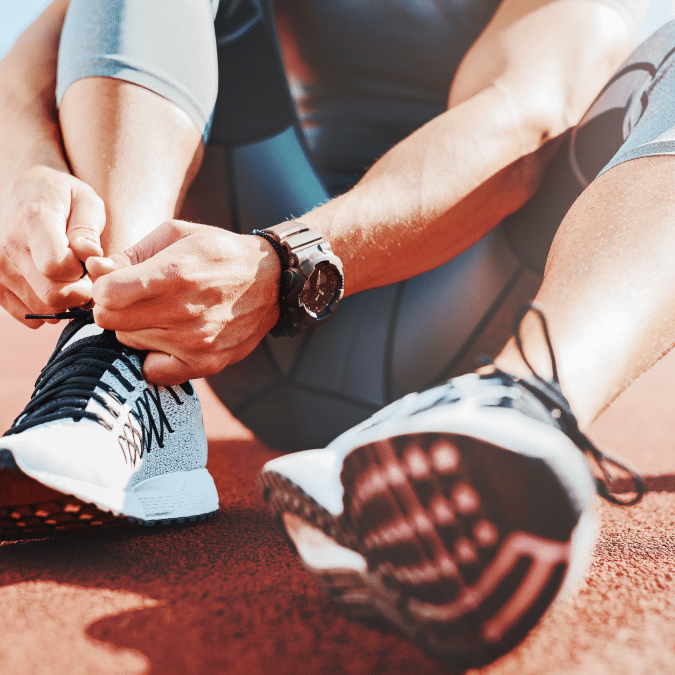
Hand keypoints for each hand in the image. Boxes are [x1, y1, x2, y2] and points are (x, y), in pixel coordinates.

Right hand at [0, 165, 104, 325]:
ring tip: (67, 278)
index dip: (82, 272)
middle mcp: (8, 247)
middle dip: (79, 292)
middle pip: (52, 295)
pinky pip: (29, 317)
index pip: (58, 267)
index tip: (86, 261)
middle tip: (84, 276)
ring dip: (64, 301)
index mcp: (32, 221)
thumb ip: (88, 230)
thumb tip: (89, 257)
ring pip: (42, 310)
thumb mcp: (86, 201)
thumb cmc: (62, 198)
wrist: (22, 193)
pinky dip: (46, 308)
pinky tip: (50, 286)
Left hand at [88, 220, 280, 384]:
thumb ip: (131, 253)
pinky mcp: (206, 363)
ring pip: (130, 342)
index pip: (107, 294)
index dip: (104, 286)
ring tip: (162, 312)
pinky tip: (169, 338)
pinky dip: (154, 356)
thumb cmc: (217, 252)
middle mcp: (185, 310)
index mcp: (175, 272)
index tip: (116, 283)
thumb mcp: (176, 235)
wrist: (270, 281)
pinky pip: (153, 371)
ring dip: (137, 328)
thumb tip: (95, 271)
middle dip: (115, 307)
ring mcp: (196, 341)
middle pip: (111, 321)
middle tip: (135, 298)